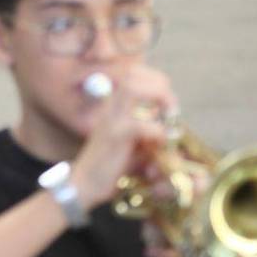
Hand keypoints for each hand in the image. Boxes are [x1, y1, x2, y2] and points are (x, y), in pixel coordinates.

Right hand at [70, 63, 180, 214]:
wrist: (85, 184)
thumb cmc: (109, 164)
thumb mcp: (130, 140)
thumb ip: (145, 125)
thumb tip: (170, 120)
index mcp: (113, 105)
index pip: (132, 72)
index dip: (154, 78)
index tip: (167, 100)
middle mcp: (110, 107)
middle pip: (133, 74)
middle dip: (159, 84)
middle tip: (171, 108)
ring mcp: (110, 119)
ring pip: (132, 88)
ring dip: (158, 96)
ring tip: (170, 116)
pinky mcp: (114, 137)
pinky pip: (139, 124)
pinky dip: (158, 130)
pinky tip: (162, 141)